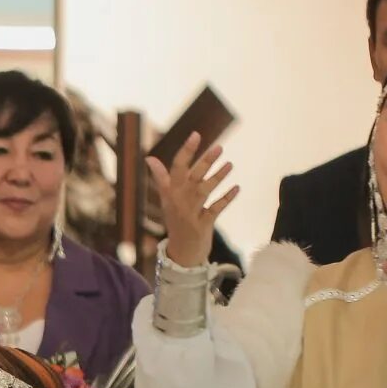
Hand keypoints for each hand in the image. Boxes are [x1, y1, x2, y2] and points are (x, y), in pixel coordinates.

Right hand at [144, 133, 237, 270]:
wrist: (181, 252)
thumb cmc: (175, 221)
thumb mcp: (166, 199)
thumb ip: (161, 178)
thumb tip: (149, 158)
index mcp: (170, 192)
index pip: (177, 167)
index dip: (187, 151)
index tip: (196, 135)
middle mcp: (179, 201)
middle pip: (193, 177)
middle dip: (206, 162)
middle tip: (219, 147)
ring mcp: (191, 213)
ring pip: (205, 191)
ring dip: (218, 177)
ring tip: (230, 164)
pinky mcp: (203, 225)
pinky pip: (216, 209)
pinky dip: (226, 199)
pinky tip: (236, 188)